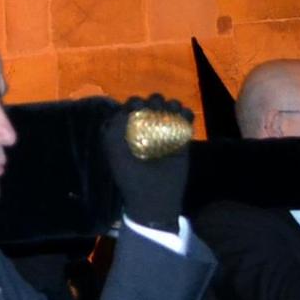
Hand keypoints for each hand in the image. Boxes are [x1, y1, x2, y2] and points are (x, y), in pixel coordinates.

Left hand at [103, 94, 191, 230]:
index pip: (131, 107)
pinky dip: (186, 115)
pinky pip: (185, 121)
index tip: (138, 107)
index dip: (134, 103)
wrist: (155, 199)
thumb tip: (121, 111)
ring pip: (169, 109)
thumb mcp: (116, 155)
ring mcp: (164, 134)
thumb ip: (114, 132)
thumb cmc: (131, 178)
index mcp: (128, 130)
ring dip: (171, 104)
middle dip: (154, 101)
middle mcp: (146, 129)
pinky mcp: (180, 141)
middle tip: (157, 108)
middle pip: (151, 104)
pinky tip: (184, 116)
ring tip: (173, 109)